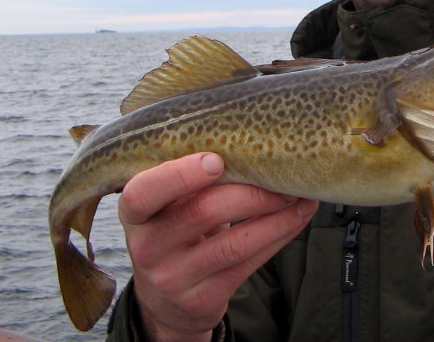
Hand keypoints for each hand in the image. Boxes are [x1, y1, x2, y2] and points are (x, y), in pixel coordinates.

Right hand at [118, 152, 318, 341]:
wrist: (166, 299)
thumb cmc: (175, 228)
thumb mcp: (166, 204)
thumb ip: (187, 175)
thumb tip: (249, 133)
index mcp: (135, 212)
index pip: (143, 193)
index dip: (180, 175)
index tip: (216, 159)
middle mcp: (147, 247)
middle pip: (202, 211)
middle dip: (251, 191)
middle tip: (281, 175)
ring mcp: (173, 278)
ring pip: (234, 243)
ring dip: (276, 215)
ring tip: (299, 195)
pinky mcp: (202, 299)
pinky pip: (249, 263)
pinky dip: (280, 234)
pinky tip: (297, 216)